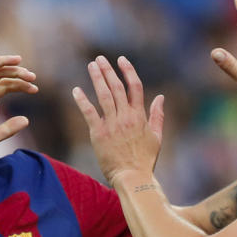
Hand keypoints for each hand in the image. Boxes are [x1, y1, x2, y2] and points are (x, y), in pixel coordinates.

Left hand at [72, 55, 166, 184]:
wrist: (133, 177)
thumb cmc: (145, 159)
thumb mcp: (157, 136)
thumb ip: (158, 115)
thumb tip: (161, 97)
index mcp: (139, 116)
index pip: (134, 87)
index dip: (128, 71)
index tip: (121, 60)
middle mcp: (126, 117)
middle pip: (116, 87)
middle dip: (108, 70)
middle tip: (99, 59)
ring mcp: (112, 124)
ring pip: (103, 95)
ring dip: (96, 78)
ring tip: (91, 66)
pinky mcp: (98, 134)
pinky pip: (89, 113)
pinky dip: (82, 100)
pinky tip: (76, 90)